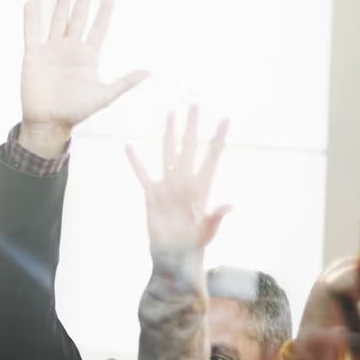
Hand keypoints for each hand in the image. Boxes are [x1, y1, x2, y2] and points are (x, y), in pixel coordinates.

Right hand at [18, 0, 148, 158]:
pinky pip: (31, 33)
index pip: (98, 27)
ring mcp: (51, 51)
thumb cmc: (76, 111)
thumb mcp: (104, 96)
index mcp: (88, 56)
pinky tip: (31, 3)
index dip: (104, 11)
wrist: (49, 123)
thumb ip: (125, 82)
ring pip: (57, 20)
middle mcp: (70, 49)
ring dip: (61, 2)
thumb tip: (149, 73)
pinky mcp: (33, 56)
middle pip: (78, 17)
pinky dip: (30, 19)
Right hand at [128, 107, 230, 264]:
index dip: (218, 137)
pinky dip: (135, 161)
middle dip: (192, 125)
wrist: (175, 255)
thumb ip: (217, 216)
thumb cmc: (195, 244)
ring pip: (168, 153)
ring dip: (169, 133)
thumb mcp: (208, 230)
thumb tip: (230, 205)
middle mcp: (185, 181)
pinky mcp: (152, 195)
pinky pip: (142, 174)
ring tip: (170, 113)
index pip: (212, 156)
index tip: (226, 119)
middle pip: (189, 147)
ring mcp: (168, 186)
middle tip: (194, 103)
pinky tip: (129, 146)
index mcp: (202, 187)